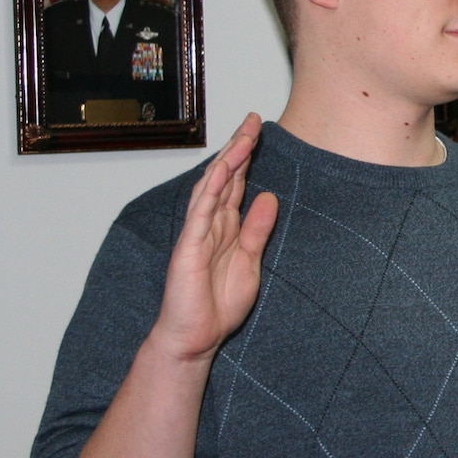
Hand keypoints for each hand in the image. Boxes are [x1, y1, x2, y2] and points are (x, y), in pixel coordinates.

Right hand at [151, 112, 277, 362]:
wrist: (196, 337)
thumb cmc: (218, 304)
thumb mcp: (251, 261)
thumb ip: (257, 230)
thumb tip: (268, 197)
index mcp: (226, 227)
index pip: (237, 184)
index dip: (248, 158)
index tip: (261, 132)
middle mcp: (210, 224)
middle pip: (225, 178)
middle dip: (239, 148)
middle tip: (254, 120)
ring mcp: (198, 233)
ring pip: (212, 188)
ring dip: (227, 161)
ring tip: (244, 136)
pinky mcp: (189, 247)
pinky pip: (201, 212)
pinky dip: (211, 189)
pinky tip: (222, 169)